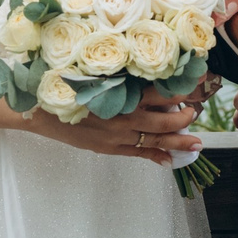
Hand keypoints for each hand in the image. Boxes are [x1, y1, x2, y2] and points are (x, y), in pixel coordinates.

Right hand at [29, 85, 200, 165]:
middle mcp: (123, 115)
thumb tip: (147, 78)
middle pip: (163, 121)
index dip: (180, 91)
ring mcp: (117, 135)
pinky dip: (155, 158)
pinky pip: (137, 154)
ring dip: (178, 142)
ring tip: (195, 144)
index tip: (196, 85)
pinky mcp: (109, 148)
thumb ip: (122, 80)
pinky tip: (169, 161)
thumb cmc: (67, 87)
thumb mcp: (97, 76)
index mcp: (121, 94)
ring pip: (155, 140)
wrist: (41, 110)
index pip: (160, 93)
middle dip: (184, 119)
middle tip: (196, 113)